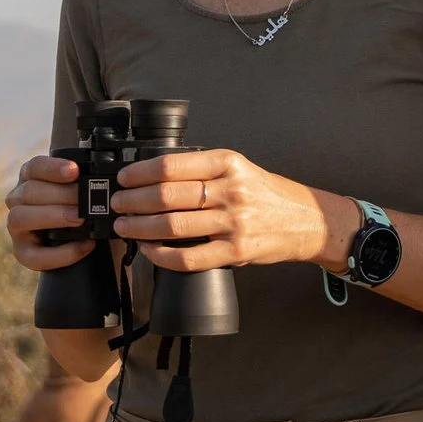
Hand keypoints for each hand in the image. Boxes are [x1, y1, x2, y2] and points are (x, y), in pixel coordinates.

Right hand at [5, 155, 90, 271]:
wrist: (85, 237)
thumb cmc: (83, 206)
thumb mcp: (81, 190)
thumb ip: (84, 181)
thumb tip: (102, 175)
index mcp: (31, 178)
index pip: (34, 167)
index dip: (52, 168)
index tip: (74, 171)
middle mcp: (18, 200)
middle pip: (28, 192)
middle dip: (60, 195)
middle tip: (85, 199)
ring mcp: (16, 226)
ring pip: (19, 218)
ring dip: (53, 217)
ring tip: (80, 219)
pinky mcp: (22, 252)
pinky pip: (33, 255)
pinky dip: (61, 253)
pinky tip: (85, 246)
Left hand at [110, 148, 354, 271]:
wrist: (305, 220)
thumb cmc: (265, 193)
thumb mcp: (238, 169)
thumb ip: (203, 170)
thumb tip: (153, 176)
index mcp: (227, 163)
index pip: (171, 165)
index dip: (139, 173)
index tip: (123, 179)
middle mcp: (230, 191)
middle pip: (167, 196)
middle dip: (132, 201)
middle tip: (117, 204)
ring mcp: (234, 223)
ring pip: (173, 226)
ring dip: (139, 227)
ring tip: (125, 226)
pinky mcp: (235, 252)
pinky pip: (188, 258)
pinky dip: (161, 255)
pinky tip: (149, 249)